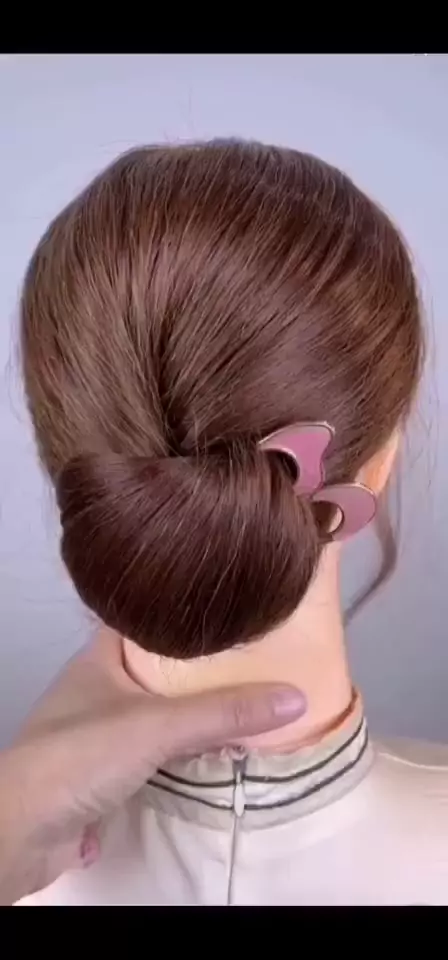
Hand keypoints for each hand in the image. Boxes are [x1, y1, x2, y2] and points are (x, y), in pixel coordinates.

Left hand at [0, 630, 305, 903]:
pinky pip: (155, 751)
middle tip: (255, 658)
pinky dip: (183, 751)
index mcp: (101, 656)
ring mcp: (100, 730)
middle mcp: (99, 686)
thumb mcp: (158, 725)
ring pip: (159, 712)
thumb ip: (224, 712)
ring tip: (247, 703)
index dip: (188, 610)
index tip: (235, 607)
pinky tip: (216, 751)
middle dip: (203, 668)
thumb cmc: (80, 756)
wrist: (22, 831)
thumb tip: (296, 696)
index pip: (150, 618)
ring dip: (195, 714)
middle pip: (161, 668)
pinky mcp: (105, 771)